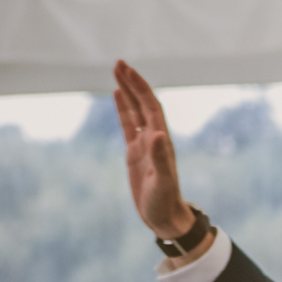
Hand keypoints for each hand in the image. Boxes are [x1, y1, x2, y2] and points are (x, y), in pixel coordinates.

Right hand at [113, 61, 194, 238]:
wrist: (164, 219)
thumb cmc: (165, 203)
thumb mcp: (162, 182)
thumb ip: (160, 159)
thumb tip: (156, 134)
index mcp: (162, 143)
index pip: (151, 108)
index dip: (141, 88)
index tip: (128, 70)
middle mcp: (155, 140)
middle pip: (143, 105)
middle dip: (133, 84)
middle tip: (119, 62)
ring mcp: (145, 146)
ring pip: (135, 112)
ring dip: (128, 92)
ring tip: (117, 72)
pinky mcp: (136, 154)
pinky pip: (128, 126)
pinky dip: (124, 110)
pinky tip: (117, 96)